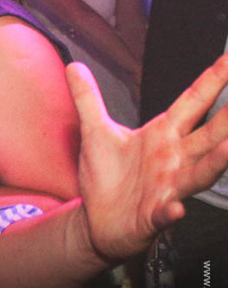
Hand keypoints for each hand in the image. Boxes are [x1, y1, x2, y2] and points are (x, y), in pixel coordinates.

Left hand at [69, 55, 227, 260]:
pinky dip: (172, 211)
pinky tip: (178, 208)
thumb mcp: (94, 131)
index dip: (215, 78)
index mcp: (163, 134)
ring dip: (217, 161)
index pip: (194, 101)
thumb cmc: (105, 177)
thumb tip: (73, 66)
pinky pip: (166, 213)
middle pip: (210, 133)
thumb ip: (87, 98)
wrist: (96, 221)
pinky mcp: (153, 215)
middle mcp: (174, 158)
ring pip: (200, 173)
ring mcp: (168, 187)